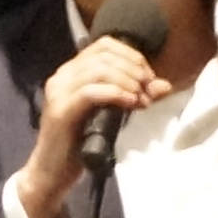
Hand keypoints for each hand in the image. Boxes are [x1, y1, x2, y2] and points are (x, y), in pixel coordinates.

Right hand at [11, 36, 167, 217]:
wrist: (53, 173)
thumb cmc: (80, 144)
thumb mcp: (112, 115)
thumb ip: (134, 96)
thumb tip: (164, 85)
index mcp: (72, 72)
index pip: (104, 45)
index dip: (131, 55)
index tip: (149, 78)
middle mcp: (62, 76)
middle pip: (104, 54)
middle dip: (134, 69)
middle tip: (149, 91)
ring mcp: (59, 92)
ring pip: (99, 70)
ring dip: (127, 81)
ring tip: (141, 100)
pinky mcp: (61, 111)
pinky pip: (91, 92)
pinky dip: (115, 93)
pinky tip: (130, 103)